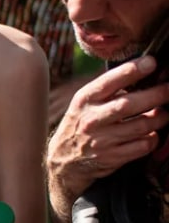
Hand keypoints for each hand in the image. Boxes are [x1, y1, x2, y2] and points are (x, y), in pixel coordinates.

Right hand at [47, 57, 168, 202]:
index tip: (152, 62)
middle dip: (157, 94)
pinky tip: (150, 133)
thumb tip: (147, 71)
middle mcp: (91, 119)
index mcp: (85, 100)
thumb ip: (110, 88)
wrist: (63, 160)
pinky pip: (144, 145)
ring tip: (163, 113)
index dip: (133, 70)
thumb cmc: (81, 124)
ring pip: (143, 125)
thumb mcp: (85, 103)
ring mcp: (101, 140)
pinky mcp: (112, 157)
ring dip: (160, 117)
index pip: (110, 81)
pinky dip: (153, 138)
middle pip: (129, 104)